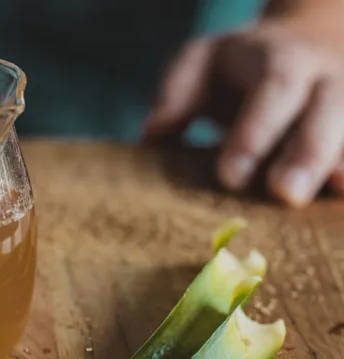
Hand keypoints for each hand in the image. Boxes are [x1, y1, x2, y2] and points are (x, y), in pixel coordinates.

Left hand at [146, 17, 343, 206]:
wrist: (305, 44)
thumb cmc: (238, 66)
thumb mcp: (201, 61)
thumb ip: (177, 92)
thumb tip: (152, 134)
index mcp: (280, 59)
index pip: (272, 90)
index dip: (254, 133)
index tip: (229, 177)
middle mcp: (325, 78)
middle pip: (327, 110)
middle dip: (307, 153)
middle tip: (284, 194)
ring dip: (339, 163)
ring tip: (330, 193)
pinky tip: (340, 194)